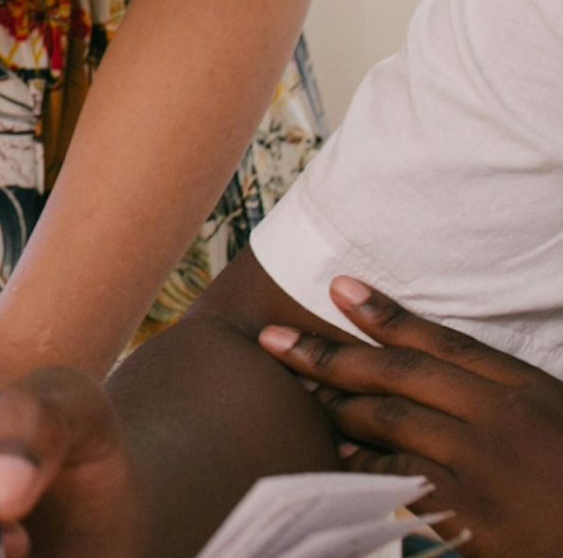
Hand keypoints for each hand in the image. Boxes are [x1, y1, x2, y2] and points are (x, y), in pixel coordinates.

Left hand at [259, 276, 562, 557]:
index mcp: (527, 391)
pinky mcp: (472, 520)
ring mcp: (483, 470)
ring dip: (336, 409)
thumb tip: (433, 365)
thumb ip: (500, 389)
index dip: (386, 314)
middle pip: (400, 377)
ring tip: (294, 393)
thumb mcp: (555, 411)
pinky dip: (361, 468)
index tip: (337, 287)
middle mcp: (499, 422)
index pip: (444, 343)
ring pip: (390, 427)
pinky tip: (332, 457)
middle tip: (272, 339)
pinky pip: (399, 485)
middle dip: (329, 355)